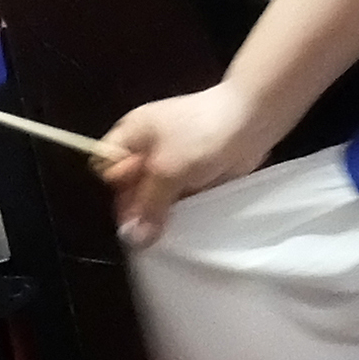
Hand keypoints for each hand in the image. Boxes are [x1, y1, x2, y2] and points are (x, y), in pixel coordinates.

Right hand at [98, 82, 283, 246]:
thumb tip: (133, 239)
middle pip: (129, 187)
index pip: (106, 167)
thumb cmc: (202, 135)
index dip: (116, 190)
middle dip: (138, 209)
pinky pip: (177, 200)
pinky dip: (179, 213)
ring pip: (154, 197)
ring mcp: (171, 162)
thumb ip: (148, 205)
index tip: (132, 209)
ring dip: (159, 216)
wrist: (252, 121)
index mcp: (131, 134)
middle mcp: (146, 148)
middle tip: (149, 234)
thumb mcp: (167, 169)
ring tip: (165, 236)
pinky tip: (182, 230)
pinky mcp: (193, 176)